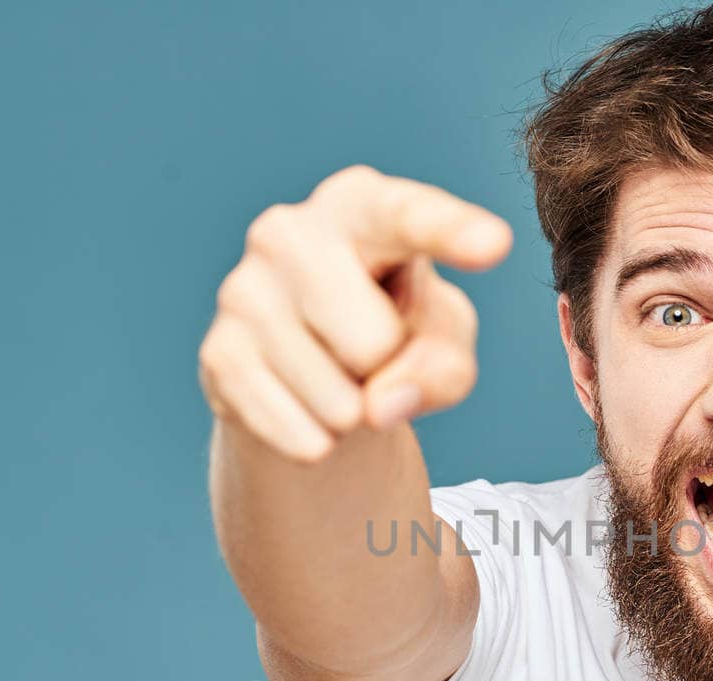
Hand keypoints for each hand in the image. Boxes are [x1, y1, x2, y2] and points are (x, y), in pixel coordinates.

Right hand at [198, 164, 512, 461]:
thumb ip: (443, 367)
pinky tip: (307, 405)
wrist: (309, 369)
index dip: (450, 232)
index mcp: (362, 205)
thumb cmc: (395, 328)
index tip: (494, 245)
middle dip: (388, 367)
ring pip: (341, 400)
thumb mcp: (444, 342)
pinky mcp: (218, 354)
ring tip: (337, 373)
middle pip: (375, 343)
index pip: (409, 217)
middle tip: (370, 349)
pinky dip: (321, 441)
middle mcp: (290, 231)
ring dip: (353, 410)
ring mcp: (242, 290)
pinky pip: (302, 434)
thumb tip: (379, 406)